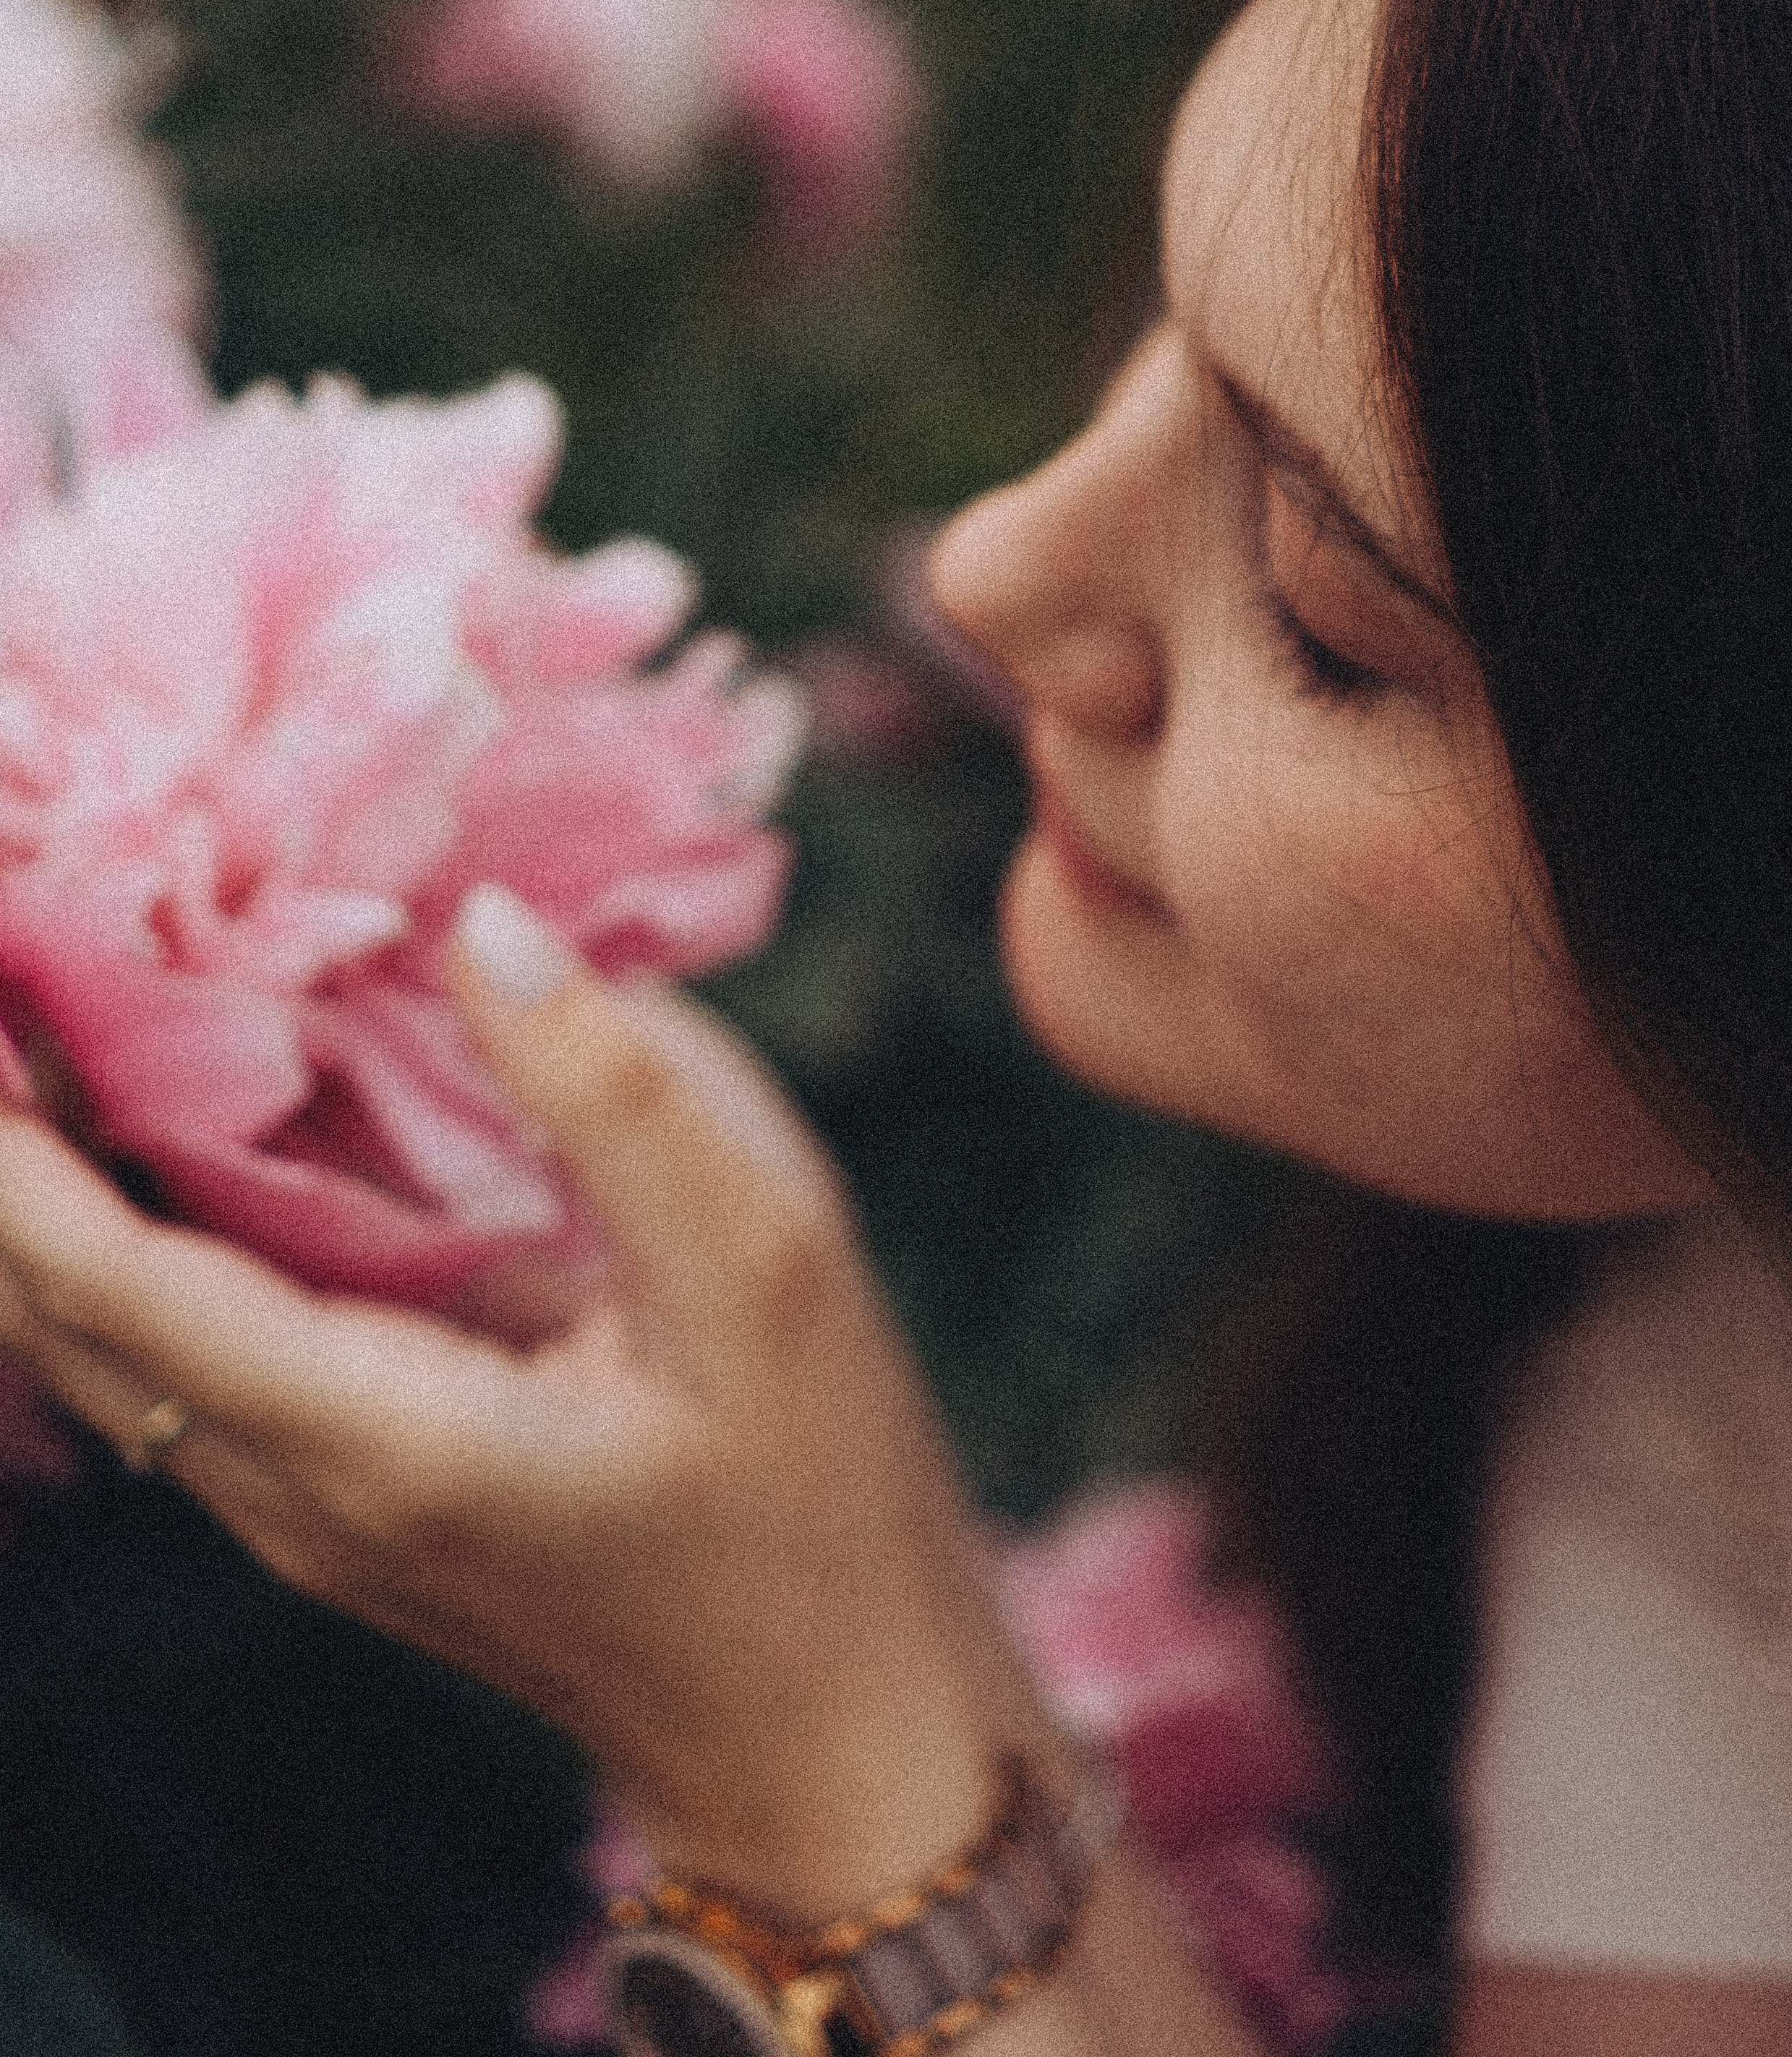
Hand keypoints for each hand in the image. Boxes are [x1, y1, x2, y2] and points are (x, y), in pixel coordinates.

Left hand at [0, 889, 1054, 1917]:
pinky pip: (192, 1355)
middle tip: (21, 962)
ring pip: (113, 1340)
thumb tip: (479, 922)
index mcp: (379, 1439)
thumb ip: (618, 1092)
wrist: (838, 1738)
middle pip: (66, 1311)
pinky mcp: (351, 1502)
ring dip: (60, 1189)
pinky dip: (146, 1231)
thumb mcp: (768, 1269)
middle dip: (10, 1145)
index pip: (109, 1281)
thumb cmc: (823, 1507)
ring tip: (62, 1012)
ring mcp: (312, 1512)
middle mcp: (299, 1491)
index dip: (7, 1147)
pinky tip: (197, 1117)